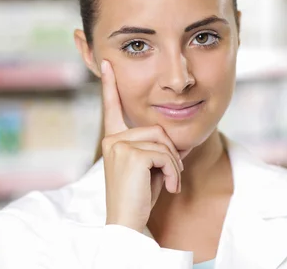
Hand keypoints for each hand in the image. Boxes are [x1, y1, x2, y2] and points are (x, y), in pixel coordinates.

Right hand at [100, 60, 183, 232]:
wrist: (129, 223)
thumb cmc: (140, 197)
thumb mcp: (150, 167)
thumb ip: (156, 148)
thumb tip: (179, 140)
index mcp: (113, 139)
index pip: (112, 108)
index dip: (110, 84)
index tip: (106, 63)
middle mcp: (112, 138)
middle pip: (157, 129)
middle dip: (171, 153)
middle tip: (172, 177)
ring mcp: (118, 145)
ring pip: (163, 141)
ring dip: (175, 165)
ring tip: (169, 184)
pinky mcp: (130, 154)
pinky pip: (165, 154)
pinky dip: (174, 172)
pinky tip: (169, 188)